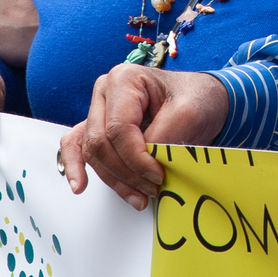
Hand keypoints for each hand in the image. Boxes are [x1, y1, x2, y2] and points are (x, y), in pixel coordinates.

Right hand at [59, 66, 228, 210]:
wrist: (202, 99)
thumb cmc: (195, 99)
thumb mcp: (189, 114)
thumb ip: (163, 137)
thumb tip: (146, 167)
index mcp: (125, 79)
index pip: (118, 129)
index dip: (136, 159)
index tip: (158, 175)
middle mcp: (105, 92)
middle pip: (100, 143)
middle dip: (126, 173)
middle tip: (153, 188)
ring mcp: (100, 109)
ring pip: (92, 152)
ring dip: (114, 179)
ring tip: (139, 197)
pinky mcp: (100, 127)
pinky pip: (76, 146)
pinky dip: (75, 165)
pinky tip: (80, 185)